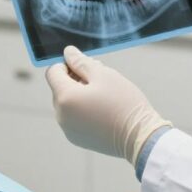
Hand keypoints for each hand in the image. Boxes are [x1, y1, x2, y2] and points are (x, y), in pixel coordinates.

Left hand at [45, 46, 170, 165]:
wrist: (139, 137)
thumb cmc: (123, 102)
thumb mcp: (103, 74)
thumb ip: (81, 62)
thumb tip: (68, 52)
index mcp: (65, 97)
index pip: (53, 72)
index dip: (67, 64)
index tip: (86, 66)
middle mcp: (61, 116)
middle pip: (59, 88)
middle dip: (75, 79)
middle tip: (100, 78)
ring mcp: (68, 129)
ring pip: (67, 103)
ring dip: (79, 94)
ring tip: (104, 95)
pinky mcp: (77, 138)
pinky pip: (73, 118)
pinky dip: (82, 110)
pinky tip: (102, 110)